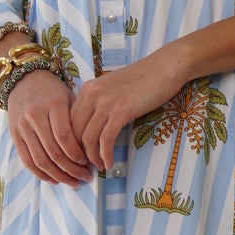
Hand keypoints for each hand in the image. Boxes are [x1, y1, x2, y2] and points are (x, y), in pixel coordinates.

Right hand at [6, 69, 91, 185]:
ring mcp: (22, 127)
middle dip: (71, 170)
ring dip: (58, 176)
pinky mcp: (15, 135)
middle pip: (53, 152)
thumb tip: (92, 149)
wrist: (23, 80)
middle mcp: (35, 116)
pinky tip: (54, 180)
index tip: (88, 162)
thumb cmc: (52, 90)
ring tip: (73, 183)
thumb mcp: (68, 97)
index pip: (65, 137)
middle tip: (86, 178)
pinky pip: (27, 161)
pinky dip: (41, 174)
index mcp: (53, 104)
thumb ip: (77, 120)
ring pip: (40, 160)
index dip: (77, 154)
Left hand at [70, 49, 188, 168]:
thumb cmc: (144, 80)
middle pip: (73, 132)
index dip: (70, 142)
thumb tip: (94, 129)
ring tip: (100, 167)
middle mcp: (92, 94)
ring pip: (87, 138)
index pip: (68, 121)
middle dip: (77, 153)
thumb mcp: (114, 89)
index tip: (79, 155)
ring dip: (92, 158)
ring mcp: (106, 102)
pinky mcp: (122, 110)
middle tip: (87, 167)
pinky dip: (105, 155)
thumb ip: (100, 104)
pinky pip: (106, 139)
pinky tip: (110, 163)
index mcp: (88, 89)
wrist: (166, 67)